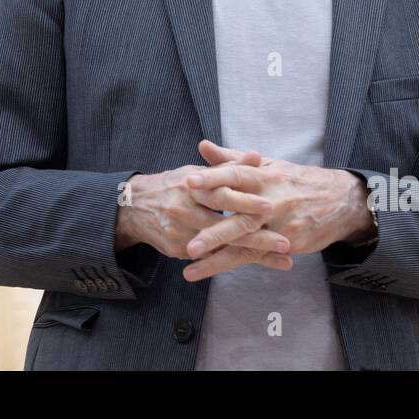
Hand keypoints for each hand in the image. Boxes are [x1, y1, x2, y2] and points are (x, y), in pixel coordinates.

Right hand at [115, 144, 293, 273]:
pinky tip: (262, 263)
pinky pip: (211, 258)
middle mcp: (186, 211)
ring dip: (255, 255)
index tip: (270, 206)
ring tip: (284, 259)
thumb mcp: (197, 171)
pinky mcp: (178, 250)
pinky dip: (237, 261)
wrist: (133, 208)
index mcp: (193, 187)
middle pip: (225, 227)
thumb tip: (256, 155)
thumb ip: (229, 165)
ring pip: (223, 248)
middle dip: (257, 237)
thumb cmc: (174, 185)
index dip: (245, 201)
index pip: (222, 194)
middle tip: (286, 242)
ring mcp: (182, 234)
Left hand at [180, 140, 373, 280]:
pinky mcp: (287, 243)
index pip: (236, 175)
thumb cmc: (295, 180)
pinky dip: (233, 262)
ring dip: (218, 255)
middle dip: (213, 230)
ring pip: (245, 241)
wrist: (340, 200)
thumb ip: (232, 159)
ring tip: (190, 265)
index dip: (212, 178)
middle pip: (239, 215)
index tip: (188, 182)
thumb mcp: (267, 164)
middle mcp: (271, 200)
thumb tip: (202, 146)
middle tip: (188, 241)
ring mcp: (280, 224)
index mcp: (264, 176)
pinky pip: (256, 255)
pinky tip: (211, 270)